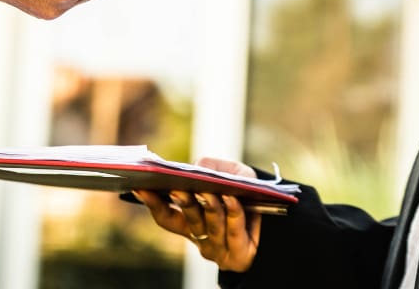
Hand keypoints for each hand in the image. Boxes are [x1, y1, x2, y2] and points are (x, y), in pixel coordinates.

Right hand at [133, 157, 260, 272]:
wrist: (279, 214)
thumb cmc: (246, 190)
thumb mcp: (229, 171)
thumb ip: (211, 165)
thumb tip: (197, 166)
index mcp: (190, 221)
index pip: (165, 216)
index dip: (152, 202)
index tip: (140, 186)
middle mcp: (200, 237)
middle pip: (186, 220)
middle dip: (183, 202)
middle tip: (178, 187)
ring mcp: (218, 248)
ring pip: (210, 225)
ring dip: (209, 206)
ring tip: (208, 190)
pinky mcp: (238, 254)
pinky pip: (233, 231)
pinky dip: (232, 213)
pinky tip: (231, 198)